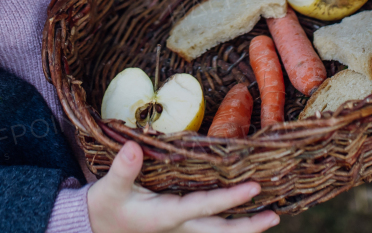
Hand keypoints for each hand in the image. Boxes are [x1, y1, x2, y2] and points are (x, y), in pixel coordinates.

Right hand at [86, 141, 279, 232]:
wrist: (97, 226)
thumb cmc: (106, 205)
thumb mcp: (110, 188)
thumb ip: (123, 169)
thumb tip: (133, 147)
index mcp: (165, 216)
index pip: (203, 208)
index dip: (229, 199)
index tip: (254, 188)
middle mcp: (179, 227)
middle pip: (219, 232)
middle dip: (248, 226)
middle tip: (275, 216)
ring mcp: (181, 229)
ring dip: (245, 227)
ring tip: (272, 216)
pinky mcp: (181, 225)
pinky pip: (211, 227)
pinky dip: (230, 224)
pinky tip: (247, 214)